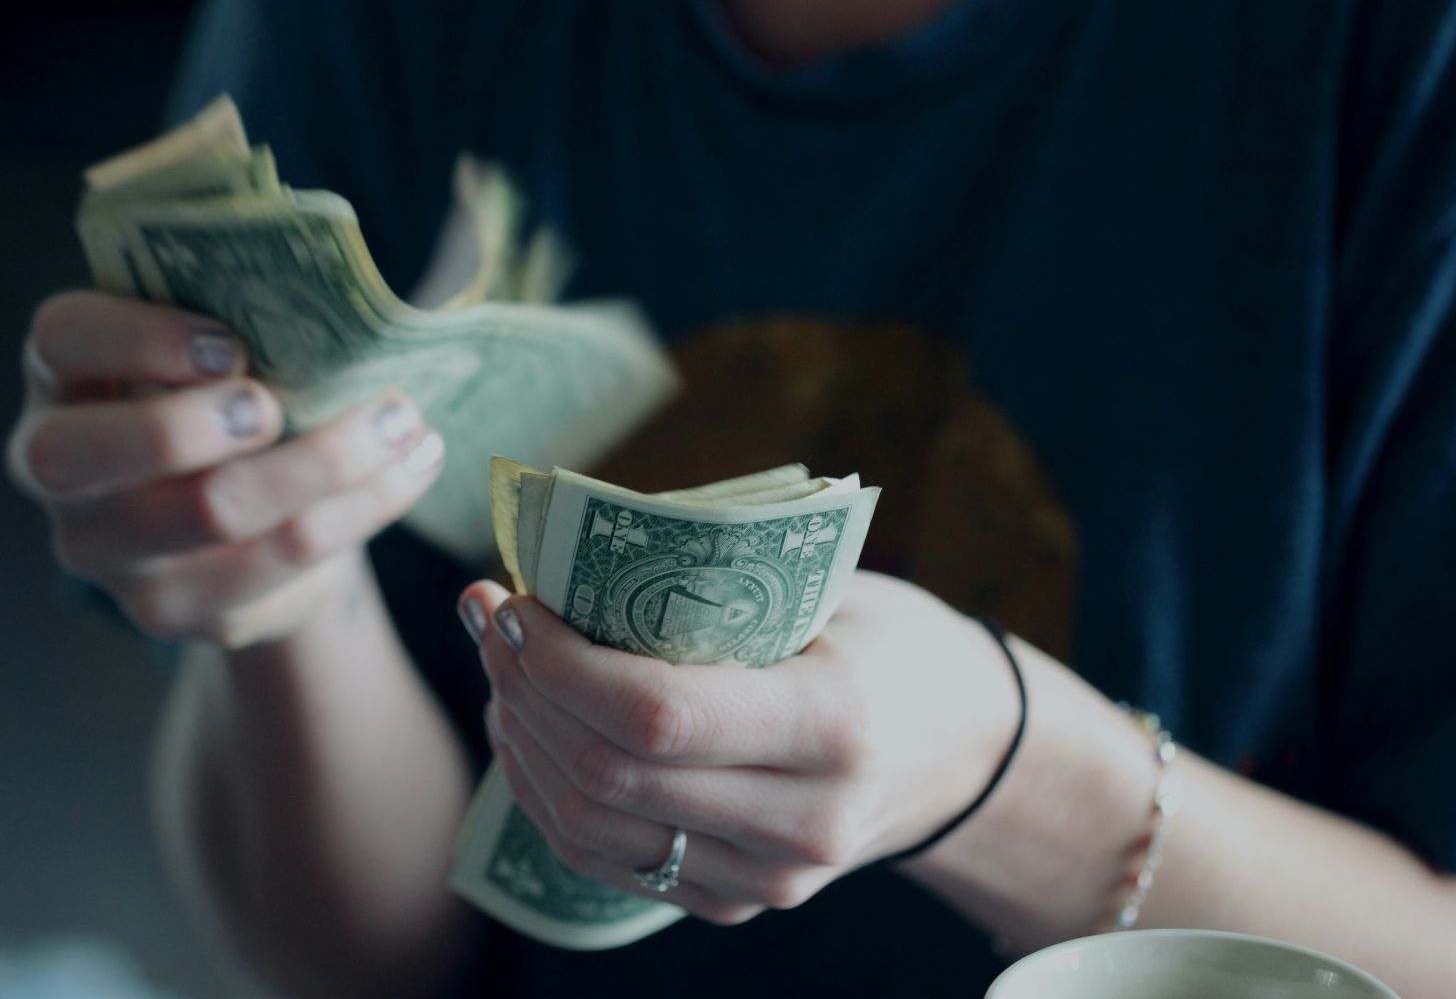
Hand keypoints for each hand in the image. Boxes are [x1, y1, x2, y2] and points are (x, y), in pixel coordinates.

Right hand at [6, 291, 445, 645]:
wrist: (244, 515)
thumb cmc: (224, 395)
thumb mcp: (211, 346)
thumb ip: (234, 313)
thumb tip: (328, 292)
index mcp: (62, 377)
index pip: (62, 339)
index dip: (137, 337)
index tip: (232, 344)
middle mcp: (59, 473)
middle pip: (90, 455)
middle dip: (194, 424)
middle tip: (279, 405)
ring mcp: (112, 554)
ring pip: (211, 512)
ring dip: (324, 462)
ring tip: (401, 421)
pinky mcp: (180, 610)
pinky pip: (280, 563)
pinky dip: (361, 508)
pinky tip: (409, 468)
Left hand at [463, 571, 1019, 924]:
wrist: (966, 752)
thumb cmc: (891, 644)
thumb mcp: (830, 590)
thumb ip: (714, 581)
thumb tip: (565, 552)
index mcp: (832, 724)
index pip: (655, 714)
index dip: (559, 663)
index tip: (513, 602)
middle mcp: (802, 821)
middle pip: (608, 775)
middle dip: (523, 690)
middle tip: (488, 618)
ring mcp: (769, 878)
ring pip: (590, 828)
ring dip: (522, 742)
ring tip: (501, 669)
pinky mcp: (738, 902)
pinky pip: (607, 861)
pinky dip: (548, 793)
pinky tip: (529, 729)